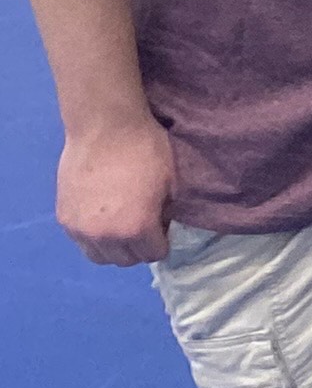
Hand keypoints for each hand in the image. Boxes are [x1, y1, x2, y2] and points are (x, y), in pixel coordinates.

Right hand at [55, 114, 175, 266]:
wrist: (105, 128)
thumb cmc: (145, 149)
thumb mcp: (171, 182)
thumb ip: (165, 212)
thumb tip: (161, 225)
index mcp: (136, 229)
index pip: (153, 254)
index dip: (162, 242)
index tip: (162, 229)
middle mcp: (105, 237)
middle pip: (125, 260)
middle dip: (138, 248)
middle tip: (143, 228)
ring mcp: (80, 230)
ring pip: (99, 256)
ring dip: (113, 248)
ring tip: (120, 227)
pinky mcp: (64, 218)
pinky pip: (80, 241)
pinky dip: (93, 237)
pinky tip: (101, 218)